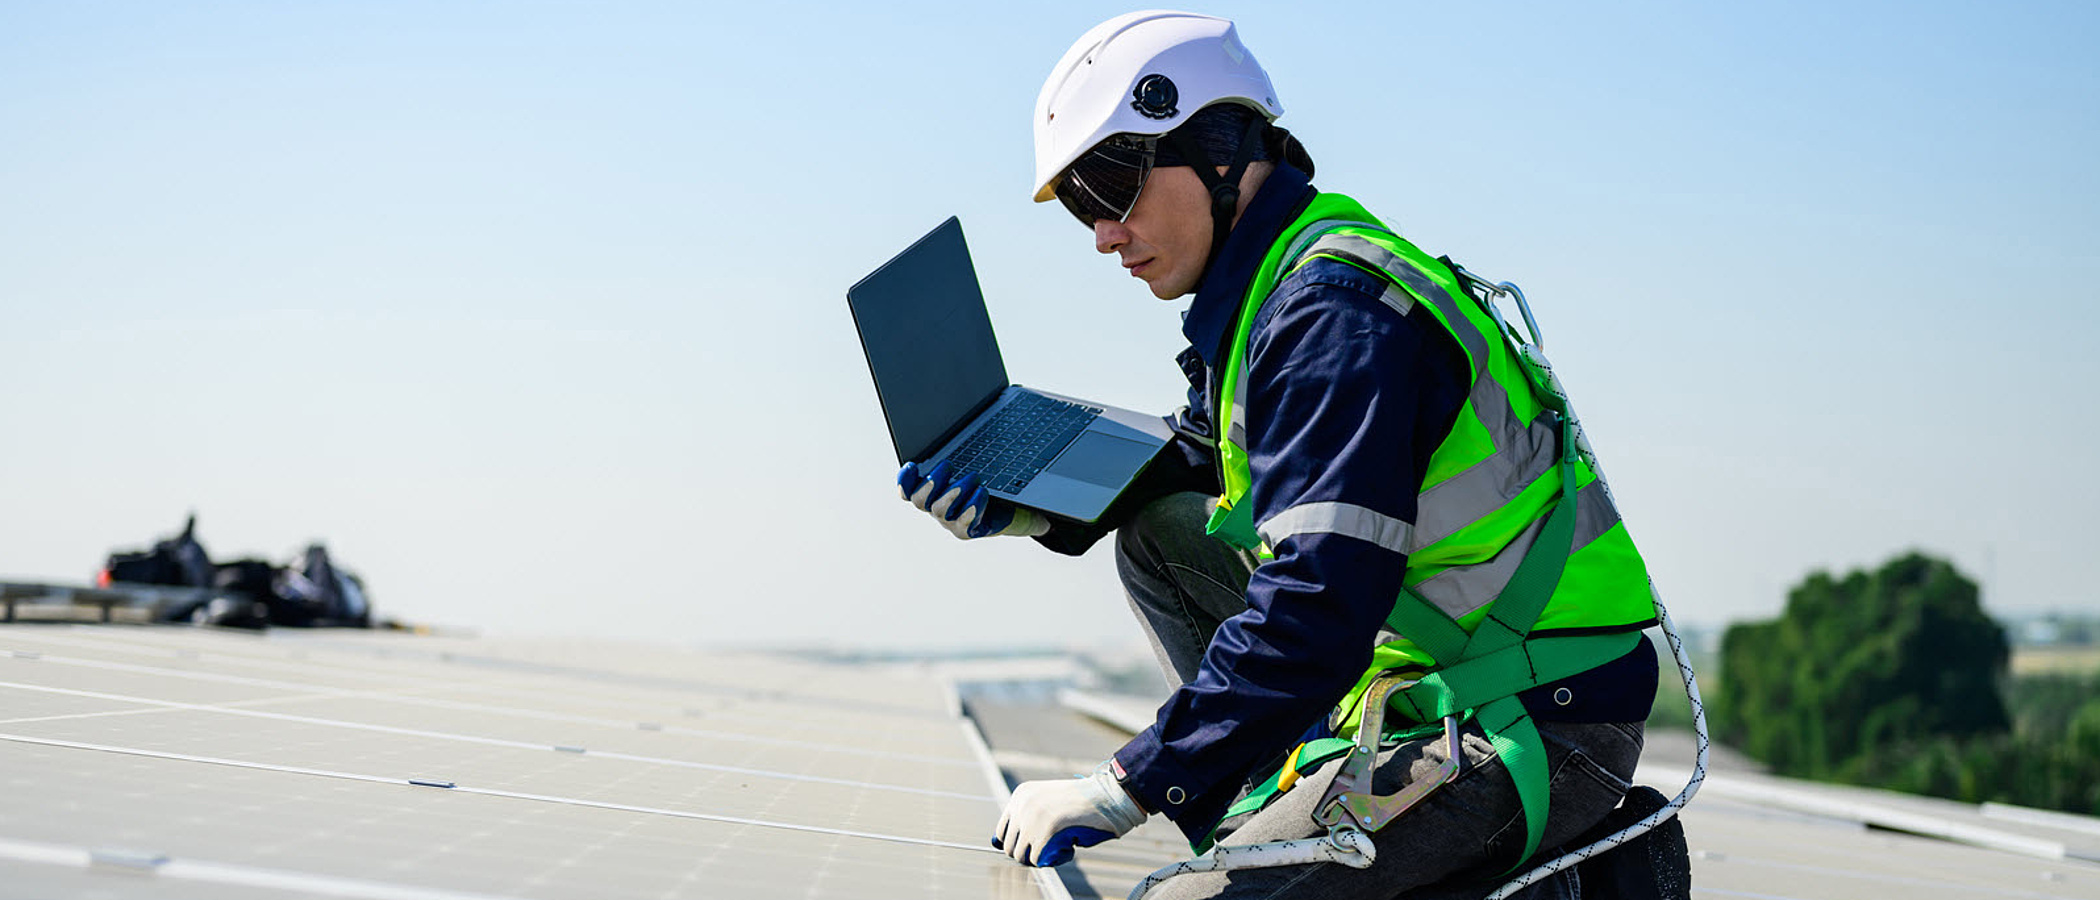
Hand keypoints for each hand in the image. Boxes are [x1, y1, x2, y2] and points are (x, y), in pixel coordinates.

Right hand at [898, 460, 1049, 539]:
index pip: (907, 488)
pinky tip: (982, 493)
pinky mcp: (966, 531)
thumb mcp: (971, 464)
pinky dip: (972, 508)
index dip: (904, 480)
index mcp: (930, 490)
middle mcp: (934, 506)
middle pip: (919, 500)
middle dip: (931, 481)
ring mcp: (948, 521)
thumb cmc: (985, 480)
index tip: (913, 464)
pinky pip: (963, 524)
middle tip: (948, 464)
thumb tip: (954, 426)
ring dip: (955, 491)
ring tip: (974, 476)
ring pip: (940, 509)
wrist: (1008, 506)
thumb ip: (959, 452)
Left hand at [992, 761, 1146, 866]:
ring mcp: (1032, 816)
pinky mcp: (1046, 829)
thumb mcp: (1049, 802)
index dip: (1015, 844)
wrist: (1109, 796)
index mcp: (1021, 794)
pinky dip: (1051, 860)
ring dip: (1038, 858)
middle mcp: (1022, 803)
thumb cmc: (1083, 802)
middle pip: (1009, 846)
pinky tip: (1069, 848)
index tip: (1031, 849)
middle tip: (1048, 851)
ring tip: (1058, 848)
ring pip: (1020, 855)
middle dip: (1027, 854)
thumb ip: (1029, 817)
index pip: (1002, 830)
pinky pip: (1036, 858)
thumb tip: (1001, 844)